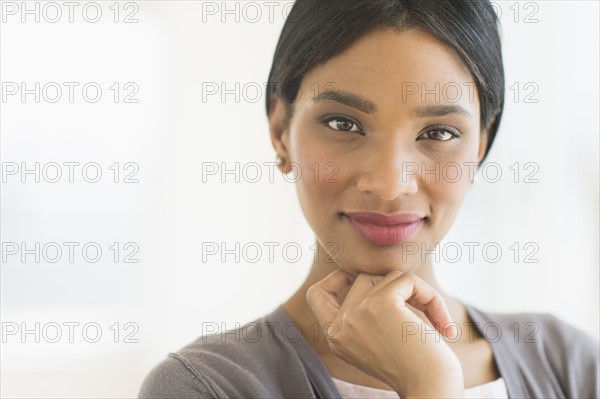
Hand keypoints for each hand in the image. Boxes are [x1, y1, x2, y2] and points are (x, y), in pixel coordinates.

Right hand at [306, 269, 464, 397]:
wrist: (430, 392)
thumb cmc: (414, 371)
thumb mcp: (378, 343)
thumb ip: (366, 315)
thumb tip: (374, 276)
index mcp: (335, 337)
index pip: (317, 294)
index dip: (335, 278)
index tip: (362, 281)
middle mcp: (340, 325)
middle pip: (363, 279)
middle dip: (395, 288)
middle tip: (422, 309)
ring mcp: (357, 312)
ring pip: (389, 277)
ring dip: (419, 293)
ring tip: (438, 321)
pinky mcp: (381, 304)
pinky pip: (408, 280)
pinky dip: (431, 297)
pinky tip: (444, 325)